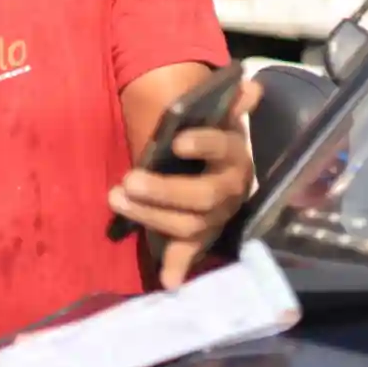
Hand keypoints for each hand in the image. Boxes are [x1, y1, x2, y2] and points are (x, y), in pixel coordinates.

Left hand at [109, 78, 263, 289]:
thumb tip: (251, 86)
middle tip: (128, 180)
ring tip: (116, 198)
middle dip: (164, 190)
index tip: (177, 141)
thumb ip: (230, 105)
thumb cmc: (208, 139)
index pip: (222, 148)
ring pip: (188, 224)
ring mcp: (216, 217)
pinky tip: (167, 280)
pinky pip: (189, 254)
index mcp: (233, 155)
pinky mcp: (200, 237)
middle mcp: (229, 190)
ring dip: (152, 216)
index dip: (203, 145)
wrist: (215, 167)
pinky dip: (177, 267)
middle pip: (201, 195)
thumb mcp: (217, 119)